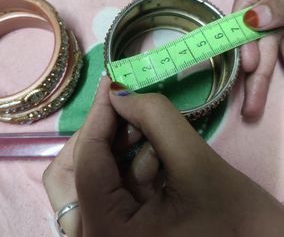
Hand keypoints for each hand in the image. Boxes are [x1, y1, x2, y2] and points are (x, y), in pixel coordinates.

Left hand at [43, 77, 283, 235]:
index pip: (87, 162)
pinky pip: (102, 190)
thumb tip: (119, 93)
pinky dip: (123, 166)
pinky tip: (153, 158)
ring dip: (115, 151)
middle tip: (126, 108)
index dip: (99, 116)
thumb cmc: (236, 220)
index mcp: (109, 234)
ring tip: (150, 138)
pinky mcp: (114, 231)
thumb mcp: (197, 163)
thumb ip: (156, 118)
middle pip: (69, 174)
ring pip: (84, 180)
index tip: (111, 83)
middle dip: (101, 135)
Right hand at [233, 0, 283, 118]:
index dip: (243, 41)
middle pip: (259, 44)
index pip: (243, 12)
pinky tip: (280, 81)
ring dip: (269, 80)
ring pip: (276, 53)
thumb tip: (253, 20)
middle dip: (255, 77)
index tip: (250, 64)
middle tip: (250, 109)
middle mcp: (275, 10)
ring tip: (257, 107)